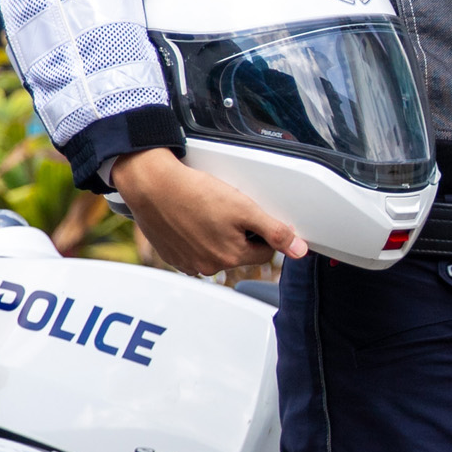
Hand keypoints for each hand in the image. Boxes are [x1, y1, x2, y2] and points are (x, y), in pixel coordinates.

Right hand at [110, 148, 307, 274]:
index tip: (247, 214)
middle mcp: (209, 266)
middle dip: (237, 233)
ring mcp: (188, 263)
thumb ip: (274, 230)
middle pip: (238, 252)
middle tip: (223, 209)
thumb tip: (300, 250)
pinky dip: (193, 239)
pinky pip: (191, 251)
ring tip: (203, 212)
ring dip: (214, 237)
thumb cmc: (194, 193)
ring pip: (214, 252)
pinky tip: (188, 220)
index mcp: (231, 256)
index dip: (260, 229)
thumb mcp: (243, 206)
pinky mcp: (171, 256)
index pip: (263, 250)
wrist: (152, 185)